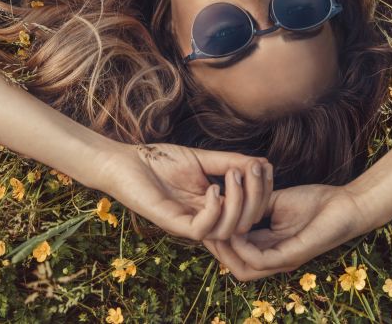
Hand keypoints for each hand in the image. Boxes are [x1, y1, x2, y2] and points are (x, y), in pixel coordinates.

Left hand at [101, 141, 273, 241]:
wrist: (126, 161)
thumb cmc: (161, 160)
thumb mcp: (203, 159)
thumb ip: (230, 162)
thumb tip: (263, 163)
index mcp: (213, 207)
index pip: (248, 211)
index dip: (263, 193)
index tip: (265, 167)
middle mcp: (204, 219)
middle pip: (243, 225)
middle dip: (256, 198)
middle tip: (254, 171)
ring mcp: (188, 223)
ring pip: (226, 231)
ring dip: (238, 203)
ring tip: (233, 176)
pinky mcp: (172, 223)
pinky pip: (202, 230)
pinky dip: (214, 209)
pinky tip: (212, 188)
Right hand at [203, 184, 364, 280]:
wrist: (345, 204)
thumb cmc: (315, 202)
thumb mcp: (275, 201)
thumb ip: (254, 206)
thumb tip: (229, 201)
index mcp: (270, 246)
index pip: (236, 251)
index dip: (218, 238)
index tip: (205, 218)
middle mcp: (274, 259)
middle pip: (235, 266)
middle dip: (216, 247)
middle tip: (204, 226)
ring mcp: (282, 260)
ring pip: (243, 269)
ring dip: (225, 249)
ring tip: (215, 227)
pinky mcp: (291, 256)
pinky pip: (258, 260)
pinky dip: (242, 247)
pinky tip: (234, 229)